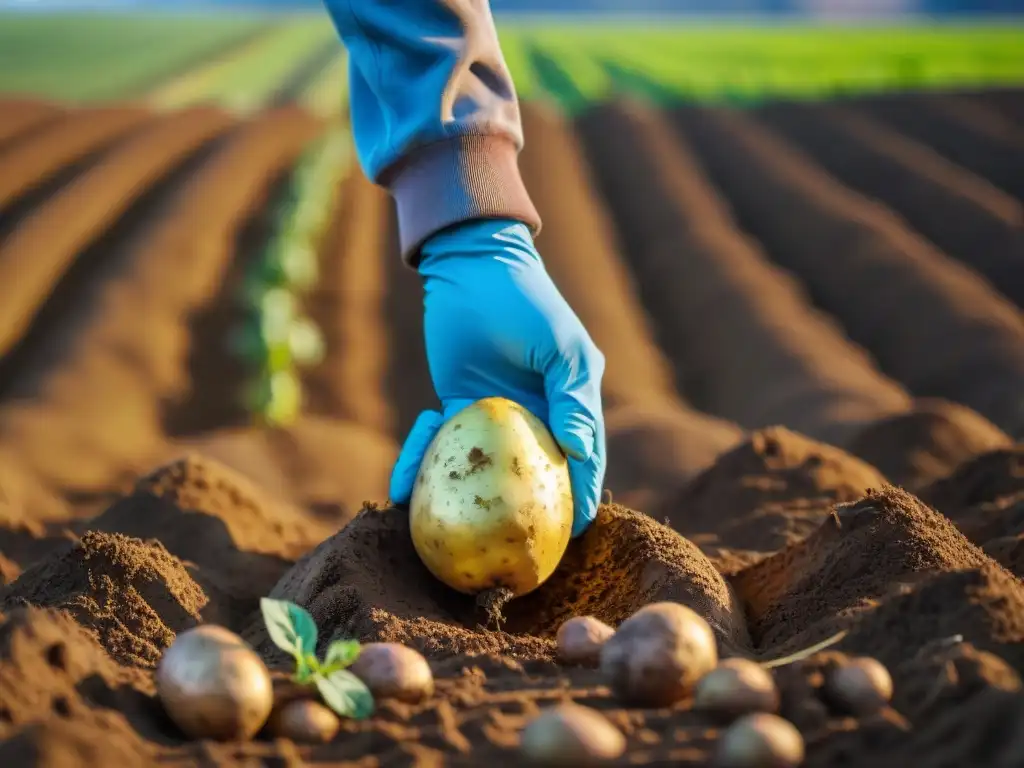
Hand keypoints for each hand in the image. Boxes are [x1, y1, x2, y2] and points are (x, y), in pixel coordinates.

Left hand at [388, 219, 605, 537]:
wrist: (470, 264)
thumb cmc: (526, 302)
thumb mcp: (560, 349)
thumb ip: (574, 402)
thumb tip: (584, 456)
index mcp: (571, 405)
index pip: (582, 462)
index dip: (579, 501)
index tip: (570, 539)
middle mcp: (535, 415)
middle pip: (529, 477)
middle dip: (517, 516)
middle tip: (503, 557)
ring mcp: (493, 415)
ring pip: (477, 468)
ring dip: (456, 499)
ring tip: (436, 536)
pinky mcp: (455, 406)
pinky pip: (436, 444)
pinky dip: (416, 463)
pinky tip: (396, 490)